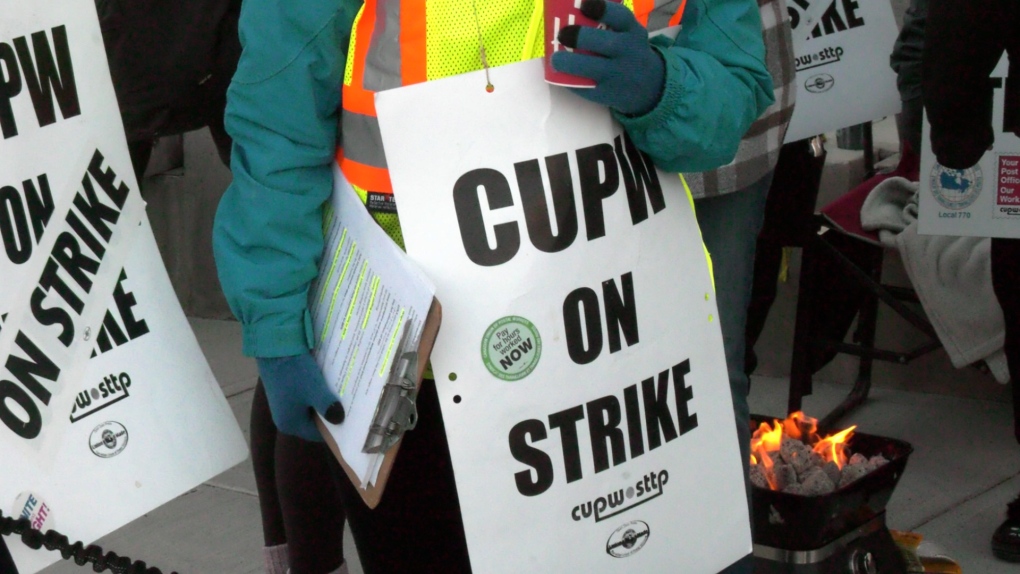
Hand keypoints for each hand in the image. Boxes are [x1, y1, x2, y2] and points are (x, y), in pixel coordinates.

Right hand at [256, 353, 344, 441]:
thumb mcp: (315, 391)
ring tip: (342, 398)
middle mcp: (284, 418)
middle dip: (330, 415)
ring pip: (309, 408)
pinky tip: (327, 387)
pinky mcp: (283, 392)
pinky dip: (314, 395)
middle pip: (313, 421)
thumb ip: (329, 408)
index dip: (334, 430)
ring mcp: (283, 404)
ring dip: (323, 403)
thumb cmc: (295, 374)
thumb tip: (340, 420)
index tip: (350, 423)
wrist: (274, 349)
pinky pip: (303, 398)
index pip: (317, 434)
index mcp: (290, 424)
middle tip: (350, 409)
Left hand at [551, 0, 665, 115]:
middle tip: (562, 34)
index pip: (621, 17)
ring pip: (594, 69)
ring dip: (570, 63)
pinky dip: (569, 81)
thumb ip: (607, 24)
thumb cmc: (627, 51)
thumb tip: (567, 12)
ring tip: (555, 59)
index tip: (583, 4)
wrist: (649, 85)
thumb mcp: (627, 33)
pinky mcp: (608, 95)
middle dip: (581, 37)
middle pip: (607, 43)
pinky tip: (560, 74)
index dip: (602, 9)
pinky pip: (586, 88)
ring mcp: (619, 76)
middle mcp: (629, 52)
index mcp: (632, 31)